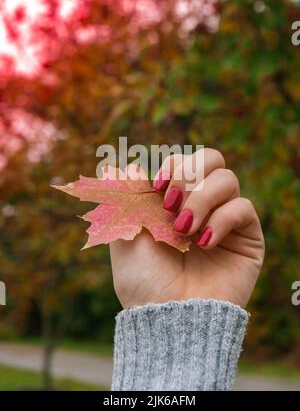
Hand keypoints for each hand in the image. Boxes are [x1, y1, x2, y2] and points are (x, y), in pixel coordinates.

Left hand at [110, 148, 264, 308]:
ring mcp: (225, 221)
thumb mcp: (124, 234)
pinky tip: (204, 243)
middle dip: (189, 174)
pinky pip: (243, 208)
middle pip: (212, 159)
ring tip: (184, 229)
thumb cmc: (143, 281)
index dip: (174, 166)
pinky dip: (222, 219)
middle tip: (171, 202)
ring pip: (227, 179)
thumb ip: (124, 198)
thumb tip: (117, 167)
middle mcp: (201, 207)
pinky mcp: (246, 238)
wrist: (167, 318)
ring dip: (201, 199)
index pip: (185, 161)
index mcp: (175, 203)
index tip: (159, 188)